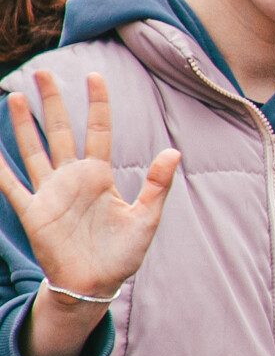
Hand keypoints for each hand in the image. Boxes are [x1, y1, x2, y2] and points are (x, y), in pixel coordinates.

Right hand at [0, 73, 178, 355]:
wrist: (96, 284)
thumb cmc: (123, 253)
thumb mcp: (146, 218)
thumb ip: (158, 185)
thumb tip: (175, 151)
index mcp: (101, 176)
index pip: (98, 130)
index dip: (97, 104)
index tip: (95, 75)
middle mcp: (73, 178)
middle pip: (60, 131)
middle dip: (53, 102)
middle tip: (45, 71)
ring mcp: (50, 193)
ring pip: (34, 150)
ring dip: (24, 125)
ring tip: (18, 95)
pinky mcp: (33, 213)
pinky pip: (12, 186)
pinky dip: (0, 169)